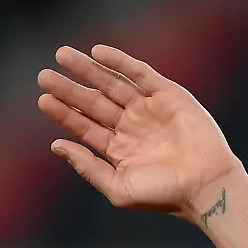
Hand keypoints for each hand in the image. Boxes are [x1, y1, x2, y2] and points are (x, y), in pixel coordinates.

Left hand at [38, 45, 245, 221]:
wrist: (204, 186)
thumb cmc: (163, 195)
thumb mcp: (117, 186)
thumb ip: (87, 167)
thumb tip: (55, 146)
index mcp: (118, 149)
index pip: (84, 126)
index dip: (64, 112)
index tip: (42, 99)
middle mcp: (131, 127)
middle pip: (93, 103)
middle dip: (69, 88)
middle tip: (43, 75)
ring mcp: (148, 109)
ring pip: (111, 83)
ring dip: (87, 69)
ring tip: (61, 55)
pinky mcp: (168, 95)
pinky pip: (140, 73)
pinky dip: (119, 61)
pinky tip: (97, 52)